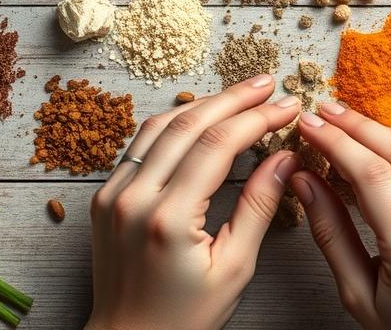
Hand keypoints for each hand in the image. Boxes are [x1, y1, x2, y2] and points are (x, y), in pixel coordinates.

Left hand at [85, 74, 301, 329]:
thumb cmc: (184, 318)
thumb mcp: (235, 268)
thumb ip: (259, 206)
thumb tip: (285, 157)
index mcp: (168, 219)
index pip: (218, 145)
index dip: (257, 118)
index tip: (287, 106)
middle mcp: (133, 198)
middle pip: (189, 124)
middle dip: (234, 98)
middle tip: (268, 83)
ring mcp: (112, 194)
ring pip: (160, 125)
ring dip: (203, 103)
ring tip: (241, 94)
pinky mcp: (103, 196)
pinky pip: (141, 144)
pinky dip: (174, 123)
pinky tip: (201, 117)